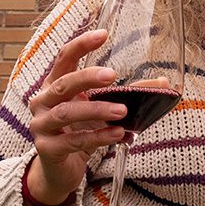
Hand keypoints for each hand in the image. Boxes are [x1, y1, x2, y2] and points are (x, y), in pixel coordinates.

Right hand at [27, 29, 128, 205]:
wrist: (60, 171)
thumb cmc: (81, 133)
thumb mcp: (101, 112)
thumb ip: (126, 96)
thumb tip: (162, 83)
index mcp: (55, 85)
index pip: (64, 58)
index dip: (81, 45)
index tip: (103, 34)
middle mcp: (43, 101)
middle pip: (63, 83)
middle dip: (88, 77)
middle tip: (113, 75)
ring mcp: (41, 125)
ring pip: (67, 113)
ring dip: (96, 110)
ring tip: (122, 111)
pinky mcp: (47, 149)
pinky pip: (73, 140)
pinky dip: (97, 136)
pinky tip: (118, 134)